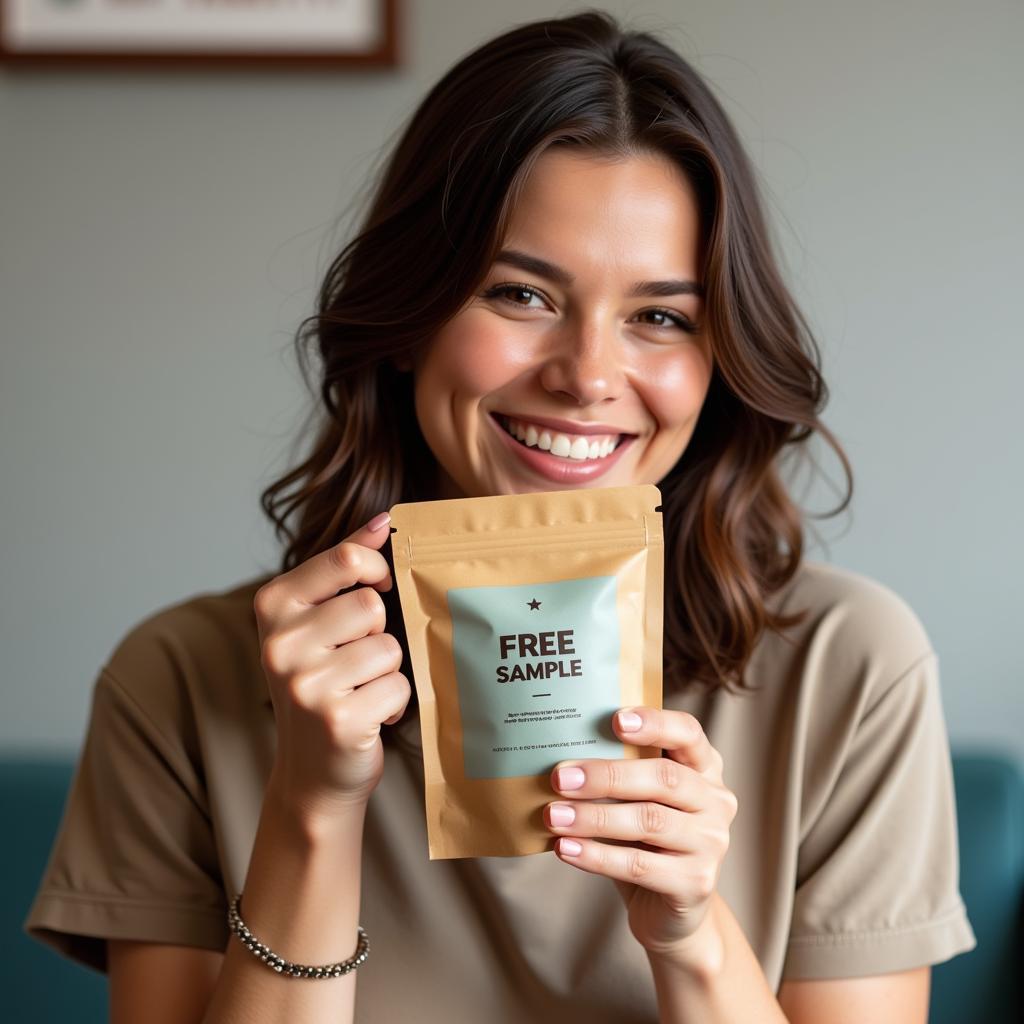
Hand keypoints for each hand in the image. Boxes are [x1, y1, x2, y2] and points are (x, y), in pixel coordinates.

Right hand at [253, 511, 411, 827]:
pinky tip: (369, 717)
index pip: (345, 560)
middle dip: (379, 632)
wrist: (312, 772)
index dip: (378, 570)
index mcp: (272, 606)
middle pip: (372, 605)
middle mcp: (280, 644)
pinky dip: (395, 703)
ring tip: (362, 689)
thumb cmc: (323, 682)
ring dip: (388, 671)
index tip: (380, 586)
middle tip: (357, 659)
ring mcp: (305, 684)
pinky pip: (398, 686)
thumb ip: (346, 567)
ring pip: (389, 647)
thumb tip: (383, 519)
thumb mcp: (318, 619)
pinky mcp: (338, 719)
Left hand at [545, 707, 737, 959]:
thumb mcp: (638, 800)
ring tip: (553, 816)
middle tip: (560, 777)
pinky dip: (597, 856)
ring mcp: (711, 843)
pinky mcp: (696, 883)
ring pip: (648, 821)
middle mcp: (716, 801)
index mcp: (704, 767)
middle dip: (607, 776)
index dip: (655, 723)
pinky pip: (640, 865)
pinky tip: (566, 849)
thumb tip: (560, 758)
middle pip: (663, 778)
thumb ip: (618, 775)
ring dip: (593, 817)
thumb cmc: (644, 841)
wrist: (668, 911)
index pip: (688, 733)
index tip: (615, 719)